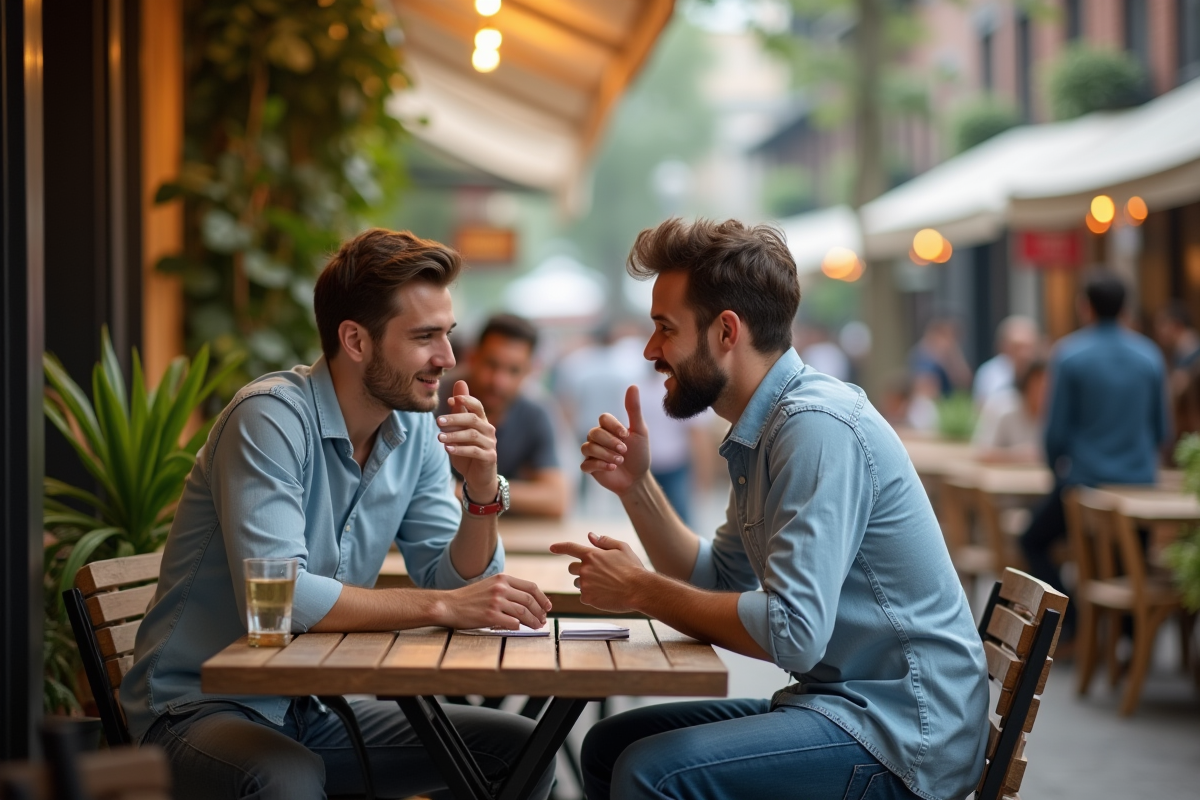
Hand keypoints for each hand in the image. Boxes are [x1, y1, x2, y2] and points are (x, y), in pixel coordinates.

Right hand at [437, 574, 552, 629]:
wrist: (449, 605)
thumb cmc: (470, 597)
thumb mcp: (490, 585)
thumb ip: (507, 589)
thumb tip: (527, 601)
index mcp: (502, 579)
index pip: (531, 587)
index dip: (542, 598)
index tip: (547, 607)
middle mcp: (501, 588)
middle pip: (529, 600)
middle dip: (540, 612)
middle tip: (542, 620)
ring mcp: (496, 602)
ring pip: (523, 612)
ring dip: (533, 621)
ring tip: (536, 626)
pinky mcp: (490, 616)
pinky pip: (512, 623)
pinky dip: (519, 627)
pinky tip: (520, 629)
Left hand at [438, 380, 497, 501]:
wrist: (478, 476)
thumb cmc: (467, 450)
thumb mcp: (460, 430)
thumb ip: (460, 409)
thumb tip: (459, 383)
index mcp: (482, 421)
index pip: (477, 406)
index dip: (466, 400)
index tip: (450, 399)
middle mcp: (489, 430)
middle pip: (473, 419)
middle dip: (454, 418)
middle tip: (438, 421)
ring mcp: (490, 444)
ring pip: (472, 435)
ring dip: (454, 435)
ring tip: (439, 438)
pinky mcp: (490, 457)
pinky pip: (474, 451)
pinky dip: (460, 449)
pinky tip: (448, 449)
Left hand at [549, 532, 646, 612]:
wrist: (639, 590)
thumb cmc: (632, 568)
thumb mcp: (622, 548)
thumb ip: (604, 541)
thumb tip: (591, 535)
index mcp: (592, 555)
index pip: (570, 547)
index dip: (560, 547)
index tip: (551, 548)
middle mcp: (585, 569)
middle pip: (572, 568)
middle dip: (580, 570)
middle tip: (597, 574)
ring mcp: (585, 584)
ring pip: (578, 583)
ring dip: (586, 584)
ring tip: (605, 585)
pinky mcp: (587, 598)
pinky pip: (584, 597)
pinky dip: (592, 596)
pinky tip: (606, 595)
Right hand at [580, 385, 649, 496]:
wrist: (637, 479)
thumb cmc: (639, 454)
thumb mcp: (640, 431)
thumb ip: (634, 409)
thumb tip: (633, 385)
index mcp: (608, 428)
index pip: (603, 419)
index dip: (613, 426)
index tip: (627, 436)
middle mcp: (597, 438)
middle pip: (594, 433)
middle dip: (610, 442)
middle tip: (624, 451)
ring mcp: (592, 452)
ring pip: (588, 448)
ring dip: (605, 454)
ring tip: (619, 461)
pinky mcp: (589, 467)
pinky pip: (585, 463)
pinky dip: (599, 465)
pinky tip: (612, 468)